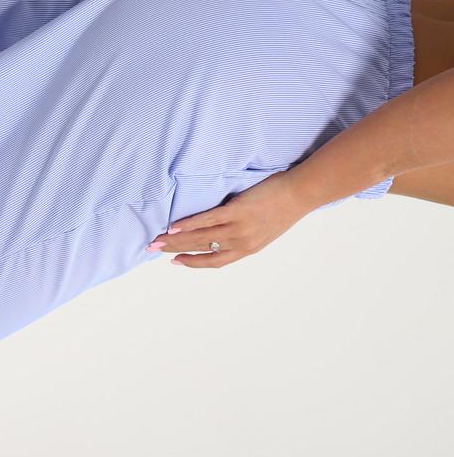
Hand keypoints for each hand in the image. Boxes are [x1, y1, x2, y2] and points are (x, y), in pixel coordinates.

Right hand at [146, 170, 310, 267]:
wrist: (301, 193)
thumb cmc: (283, 206)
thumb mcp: (264, 228)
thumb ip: (242, 232)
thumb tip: (221, 229)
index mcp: (248, 248)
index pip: (215, 261)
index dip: (193, 263)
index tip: (174, 262)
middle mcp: (242, 242)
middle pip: (202, 250)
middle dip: (175, 250)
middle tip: (153, 250)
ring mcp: (239, 228)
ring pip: (201, 238)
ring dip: (176, 240)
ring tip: (158, 239)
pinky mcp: (238, 211)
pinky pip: (208, 220)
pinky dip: (189, 224)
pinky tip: (174, 226)